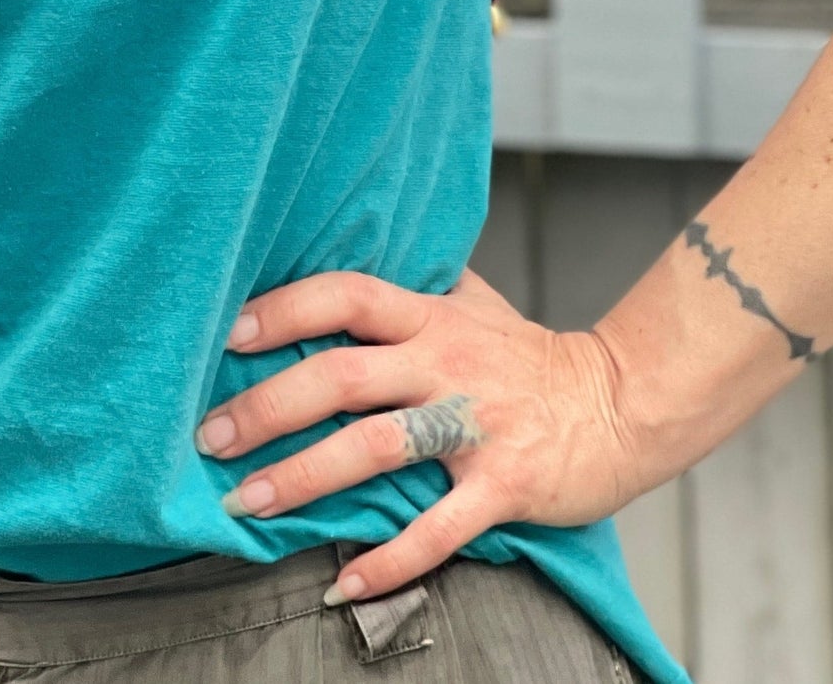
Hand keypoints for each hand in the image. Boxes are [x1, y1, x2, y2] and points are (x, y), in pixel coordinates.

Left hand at [195, 269, 650, 601]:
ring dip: (303, 478)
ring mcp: (475, 425)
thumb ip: (415, 282)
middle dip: (267, 407)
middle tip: (208, 437)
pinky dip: (389, 560)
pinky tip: (343, 583)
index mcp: (432, 316)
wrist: (623, 403)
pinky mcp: (505, 485)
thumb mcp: (474, 301)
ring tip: (246, 504)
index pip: (346, 295)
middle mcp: (447, 363)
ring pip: (376, 448)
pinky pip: (438, 529)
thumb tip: (344, 249)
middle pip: (343, 376)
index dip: (285, 309)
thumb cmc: (531, 355)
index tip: (226, 334)